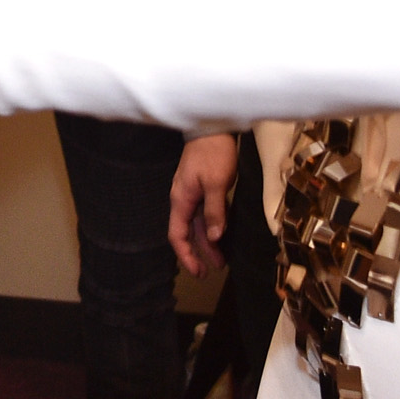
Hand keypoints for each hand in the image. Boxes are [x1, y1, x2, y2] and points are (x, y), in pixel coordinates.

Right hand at [168, 132, 239, 275]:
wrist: (212, 127)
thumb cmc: (213, 153)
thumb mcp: (217, 183)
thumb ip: (215, 211)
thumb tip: (214, 237)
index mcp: (182, 200)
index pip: (177, 235)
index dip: (186, 255)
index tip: (198, 271)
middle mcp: (184, 200)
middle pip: (188, 233)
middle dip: (200, 253)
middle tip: (214, 269)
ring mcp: (193, 194)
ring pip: (198, 224)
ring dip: (208, 242)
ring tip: (221, 259)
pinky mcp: (203, 188)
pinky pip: (205, 214)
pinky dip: (213, 227)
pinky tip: (222, 234)